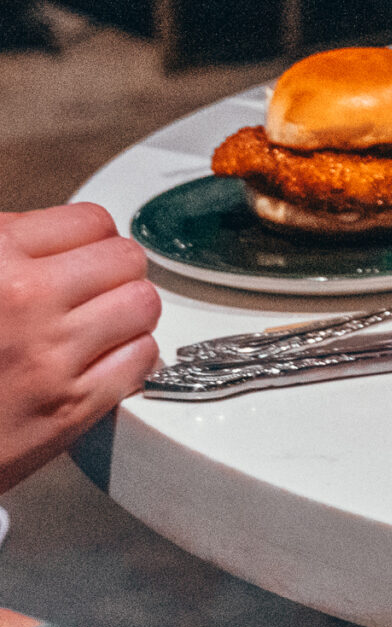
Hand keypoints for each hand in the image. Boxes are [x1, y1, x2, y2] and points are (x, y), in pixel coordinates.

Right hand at [0, 204, 161, 494]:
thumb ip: (9, 246)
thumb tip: (56, 233)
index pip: (93, 221)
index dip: (88, 243)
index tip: (79, 261)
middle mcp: (25, 297)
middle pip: (126, 259)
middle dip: (114, 275)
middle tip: (94, 294)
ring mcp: (50, 352)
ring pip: (143, 304)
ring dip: (127, 315)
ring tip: (100, 327)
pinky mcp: (71, 405)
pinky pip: (141, 357)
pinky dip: (129, 358)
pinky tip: (99, 363)